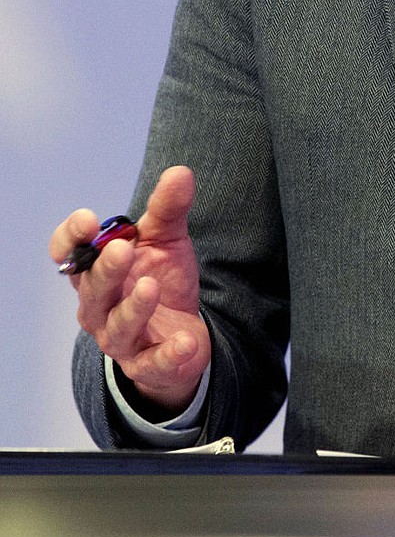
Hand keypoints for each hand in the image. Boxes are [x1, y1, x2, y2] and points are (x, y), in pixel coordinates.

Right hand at [50, 165, 210, 413]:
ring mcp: (121, 338)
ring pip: (118, 326)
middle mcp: (100, 307)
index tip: (87, 220)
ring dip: (133, 307)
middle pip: (93, 290)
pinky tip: (184, 341)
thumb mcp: (166, 241)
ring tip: (151, 286)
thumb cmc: (160, 280)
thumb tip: (179, 172)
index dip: (71, 240)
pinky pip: (153, 363)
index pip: (69, 257)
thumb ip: (168, 210)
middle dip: (105, 270)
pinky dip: (167, 354)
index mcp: (97, 272)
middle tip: (121, 248)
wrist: (182, 334)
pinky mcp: (148, 364)